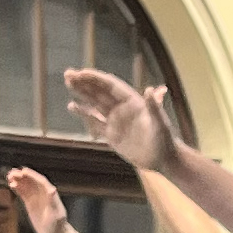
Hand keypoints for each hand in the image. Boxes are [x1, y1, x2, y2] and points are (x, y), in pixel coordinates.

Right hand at [6, 166, 69, 232]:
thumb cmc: (57, 225)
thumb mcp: (56, 214)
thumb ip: (53, 201)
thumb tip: (52, 189)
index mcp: (50, 194)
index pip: (40, 181)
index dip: (32, 175)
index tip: (23, 171)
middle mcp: (43, 194)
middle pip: (32, 181)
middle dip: (22, 176)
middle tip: (12, 173)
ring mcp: (36, 198)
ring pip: (26, 185)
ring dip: (18, 180)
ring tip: (9, 176)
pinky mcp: (30, 204)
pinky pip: (23, 193)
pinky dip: (17, 188)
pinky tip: (11, 185)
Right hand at [61, 65, 187, 173]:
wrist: (162, 159)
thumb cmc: (164, 140)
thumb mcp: (160, 123)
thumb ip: (154, 107)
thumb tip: (150, 89)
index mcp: (132, 102)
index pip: (110, 86)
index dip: (96, 79)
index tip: (81, 73)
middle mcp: (122, 108)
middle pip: (100, 91)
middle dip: (84, 82)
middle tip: (68, 74)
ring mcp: (116, 121)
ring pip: (95, 103)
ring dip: (82, 93)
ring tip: (68, 83)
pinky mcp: (112, 134)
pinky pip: (94, 121)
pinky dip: (83, 113)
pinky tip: (72, 105)